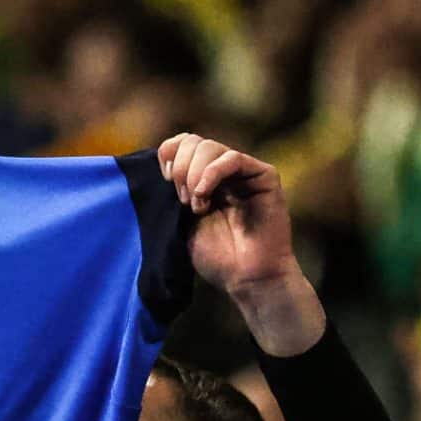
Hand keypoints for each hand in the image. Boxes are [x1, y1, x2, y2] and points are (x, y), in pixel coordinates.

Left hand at [156, 134, 323, 354]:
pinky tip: (204, 194)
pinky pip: (233, 158)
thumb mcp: (180, 222)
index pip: (181, 143)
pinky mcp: (264, 176)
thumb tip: (157, 163)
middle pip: (192, 141)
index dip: (168, 154)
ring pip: (209, 146)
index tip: (163, 181)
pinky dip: (212, 172)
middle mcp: (223, 171)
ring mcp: (244, 172)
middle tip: (182, 201)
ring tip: (196, 205)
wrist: (247, 279)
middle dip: (180, 169)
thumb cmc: (216, 258)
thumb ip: (172, 192)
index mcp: (202, 177)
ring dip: (194, 174)